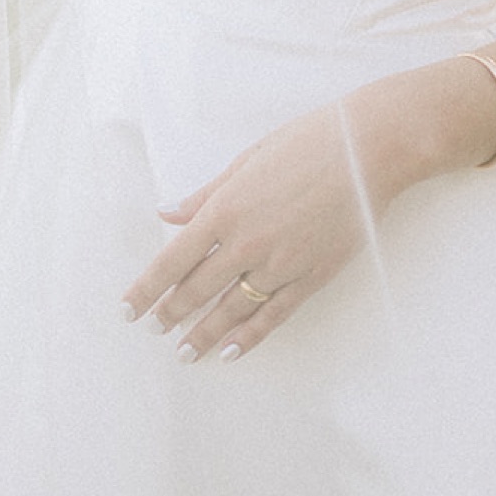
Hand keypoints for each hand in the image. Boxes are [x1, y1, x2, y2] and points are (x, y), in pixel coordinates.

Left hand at [121, 98, 400, 364]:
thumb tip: (168, 212)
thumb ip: (205, 194)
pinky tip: (232, 351)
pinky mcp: (311, 277)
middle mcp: (247, 243)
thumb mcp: (247, 160)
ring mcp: (280, 264)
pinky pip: (273, 315)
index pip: (172, 260)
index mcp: (225, 209)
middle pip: (197, 290)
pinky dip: (250, 337)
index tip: (128, 309)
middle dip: (171, 313)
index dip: (146, 289)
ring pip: (231, 310)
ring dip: (204, 334)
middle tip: (154, 330)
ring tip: (185, 352)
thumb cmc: (307, 143)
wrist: (368, 150)